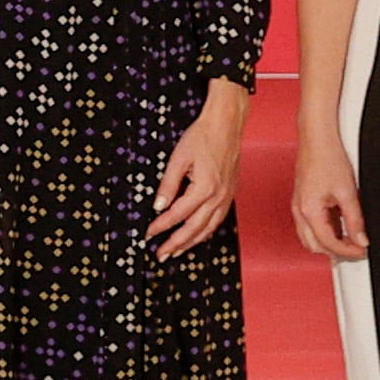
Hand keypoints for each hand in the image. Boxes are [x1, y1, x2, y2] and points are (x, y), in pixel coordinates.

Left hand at [146, 79, 246, 259]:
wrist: (226, 125)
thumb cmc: (202, 137)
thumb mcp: (178, 158)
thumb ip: (168, 184)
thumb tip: (158, 206)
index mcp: (205, 188)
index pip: (178, 214)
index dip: (161, 226)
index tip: (149, 234)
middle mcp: (218, 196)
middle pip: (195, 228)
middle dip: (176, 243)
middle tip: (161, 254)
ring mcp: (227, 196)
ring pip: (208, 228)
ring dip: (192, 242)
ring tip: (176, 252)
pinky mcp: (230, 193)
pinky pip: (218, 219)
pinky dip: (206, 231)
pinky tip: (197, 236)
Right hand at [287, 133, 365, 261]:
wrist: (317, 140)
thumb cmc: (328, 159)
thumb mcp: (348, 193)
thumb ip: (355, 220)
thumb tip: (361, 239)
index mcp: (309, 212)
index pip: (328, 243)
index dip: (348, 251)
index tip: (363, 251)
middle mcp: (300, 212)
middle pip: (315, 245)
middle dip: (336, 251)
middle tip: (357, 248)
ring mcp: (298, 207)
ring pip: (310, 237)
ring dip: (328, 242)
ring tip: (349, 239)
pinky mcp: (302, 201)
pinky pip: (309, 225)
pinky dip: (324, 231)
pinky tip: (339, 225)